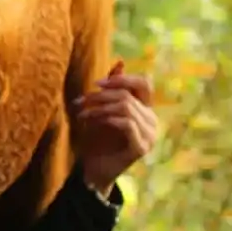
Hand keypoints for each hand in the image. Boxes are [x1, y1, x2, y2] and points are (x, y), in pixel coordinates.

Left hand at [74, 61, 157, 197]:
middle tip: (79, 102)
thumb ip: (111, 88)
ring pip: (125, 107)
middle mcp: (152, 121)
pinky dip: (105, 119)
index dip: (122, 79)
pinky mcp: (141, 147)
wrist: (92, 168)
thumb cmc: (95, 138)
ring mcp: (150, 136)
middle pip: (128, 95)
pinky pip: (126, 123)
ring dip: (98, 107)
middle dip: (100, 96)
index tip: (96, 83)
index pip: (144, 84)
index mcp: (145, 110)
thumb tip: (120, 61)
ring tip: (82, 113)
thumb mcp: (101, 109)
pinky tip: (91, 122)